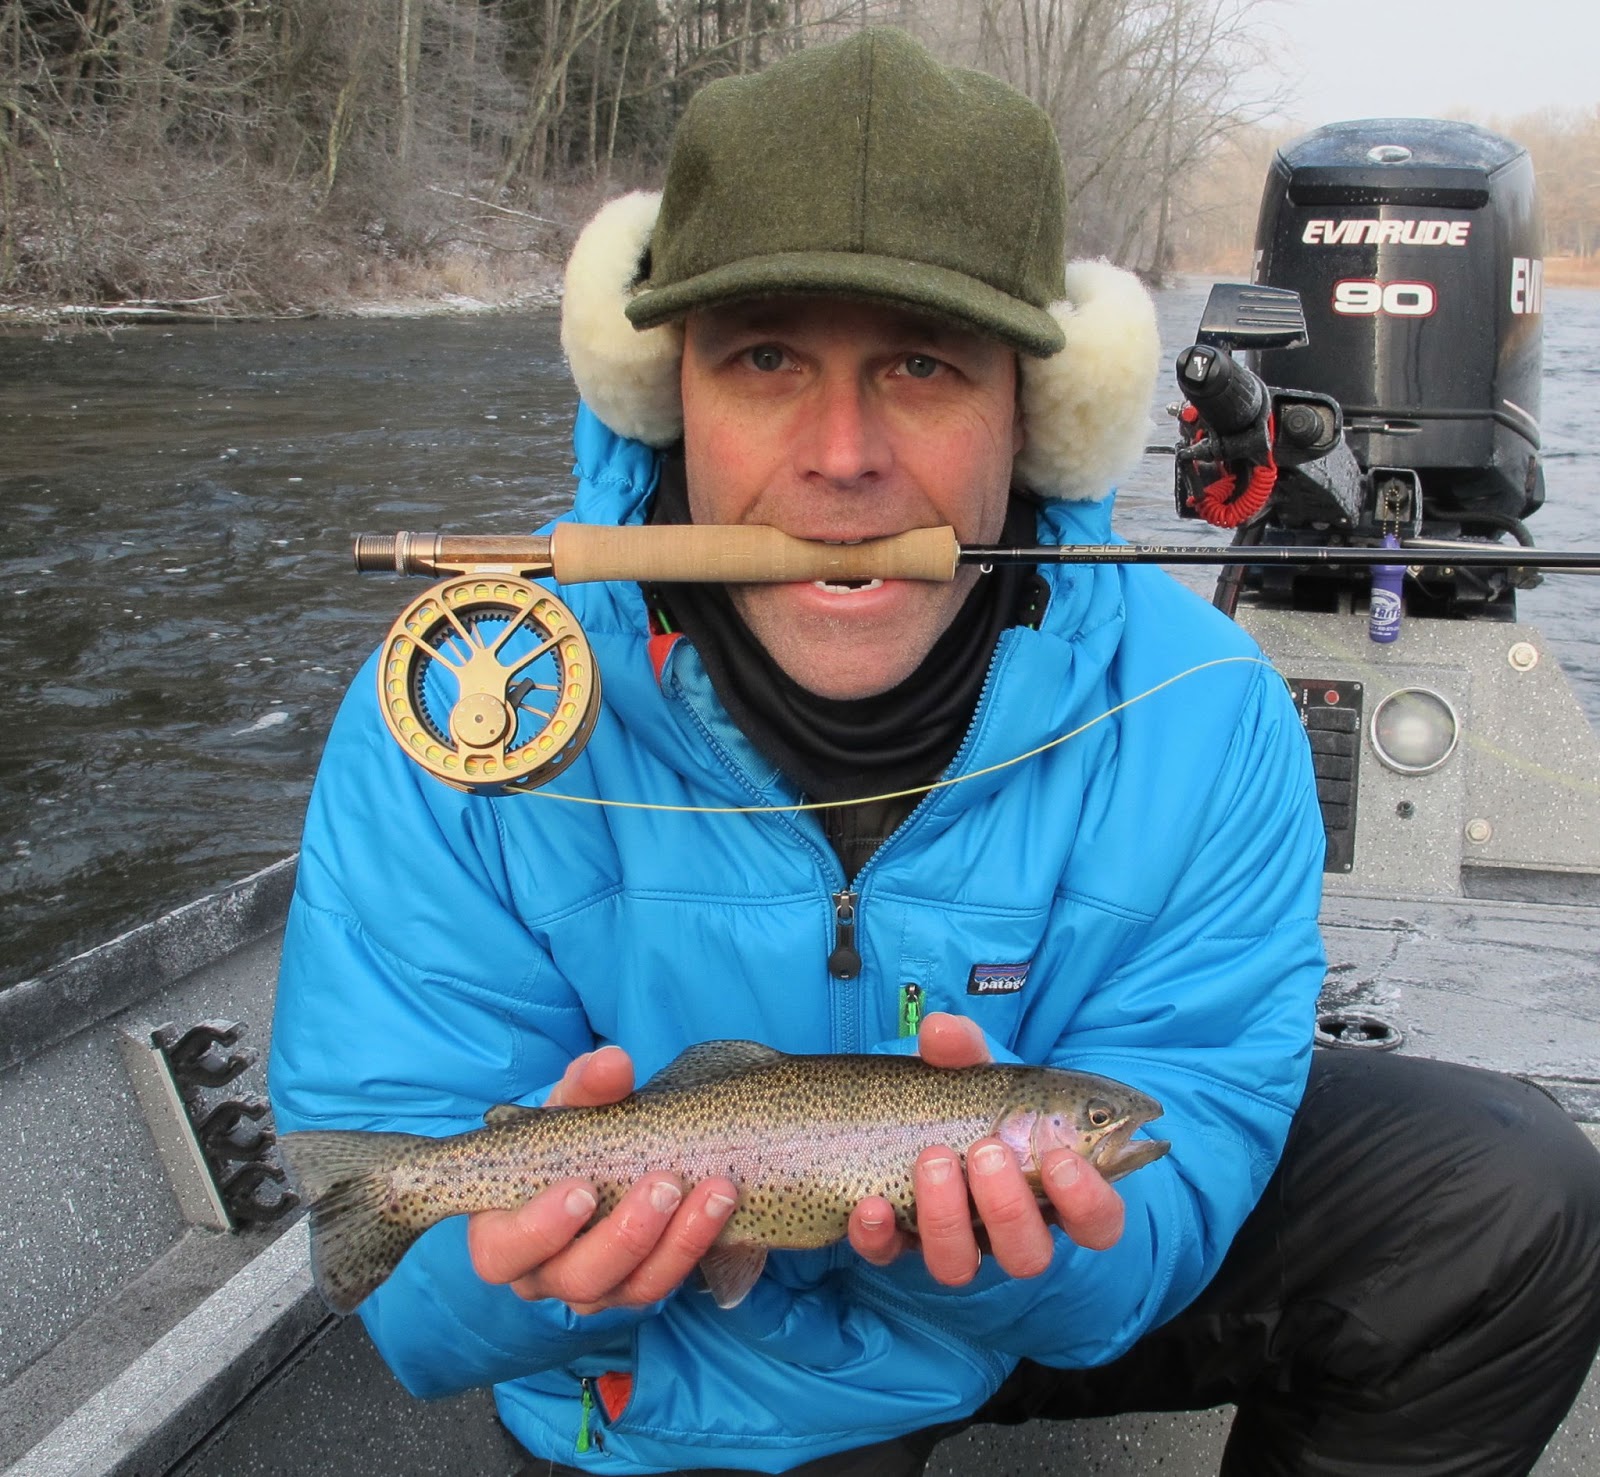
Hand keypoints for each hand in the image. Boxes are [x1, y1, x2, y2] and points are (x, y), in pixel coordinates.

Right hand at [466, 1046, 737, 1313]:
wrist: (611, 1157)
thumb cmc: (570, 1137)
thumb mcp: (570, 1107)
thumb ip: (585, 1086)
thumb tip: (611, 1064)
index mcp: (504, 1235)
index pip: (501, 1254)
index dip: (538, 1231)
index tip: (582, 1189)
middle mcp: (545, 1273)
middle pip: (577, 1278)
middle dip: (625, 1235)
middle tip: (662, 1184)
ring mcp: (596, 1288)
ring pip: (632, 1287)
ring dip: (677, 1240)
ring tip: (714, 1190)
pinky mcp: (639, 1287)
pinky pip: (668, 1279)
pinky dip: (697, 1241)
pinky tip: (721, 1202)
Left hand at [848, 1013, 1124, 1284]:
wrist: (908, 1117)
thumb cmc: (969, 1100)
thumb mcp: (976, 1072)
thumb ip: (965, 1051)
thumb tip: (941, 1032)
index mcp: (1052, 1192)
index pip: (1097, 1222)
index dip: (1087, 1202)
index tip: (1060, 1159)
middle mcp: (1008, 1230)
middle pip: (1028, 1254)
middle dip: (1008, 1205)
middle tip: (987, 1150)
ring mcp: (954, 1241)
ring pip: (961, 1266)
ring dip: (947, 1216)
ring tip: (933, 1159)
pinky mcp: (898, 1244)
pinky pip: (889, 1256)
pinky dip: (878, 1234)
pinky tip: (870, 1204)